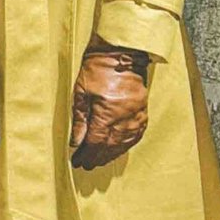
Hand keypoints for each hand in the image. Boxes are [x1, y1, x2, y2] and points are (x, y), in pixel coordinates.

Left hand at [69, 37, 149, 168]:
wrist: (120, 54)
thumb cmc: (97, 70)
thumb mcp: (81, 93)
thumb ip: (80, 120)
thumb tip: (76, 143)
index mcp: (107, 111)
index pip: (96, 142)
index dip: (87, 154)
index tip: (78, 162)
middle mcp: (124, 116)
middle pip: (110, 146)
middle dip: (97, 157)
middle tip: (87, 165)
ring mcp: (136, 115)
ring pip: (124, 143)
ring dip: (111, 154)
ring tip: (100, 161)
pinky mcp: (143, 112)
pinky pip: (136, 135)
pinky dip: (126, 145)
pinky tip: (118, 149)